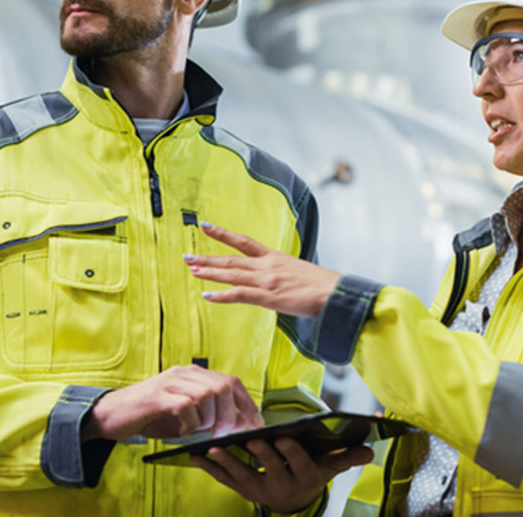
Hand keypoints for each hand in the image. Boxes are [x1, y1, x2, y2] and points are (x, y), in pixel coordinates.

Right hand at [81, 365, 262, 441]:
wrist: (108, 415)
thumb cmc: (149, 416)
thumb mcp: (184, 413)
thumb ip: (208, 413)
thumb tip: (238, 424)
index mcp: (193, 374)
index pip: (231, 381)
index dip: (247, 403)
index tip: (256, 423)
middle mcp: (183, 373)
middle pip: (223, 387)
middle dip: (231, 414)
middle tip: (224, 433)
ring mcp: (170, 382)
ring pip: (207, 395)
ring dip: (209, 419)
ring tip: (199, 430)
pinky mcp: (156, 396)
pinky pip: (185, 406)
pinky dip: (190, 422)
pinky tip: (183, 430)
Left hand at [185, 223, 340, 317]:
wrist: (335, 292)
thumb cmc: (322, 285)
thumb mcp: (298, 272)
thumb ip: (282, 273)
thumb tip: (275, 279)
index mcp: (275, 257)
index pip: (244, 242)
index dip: (223, 234)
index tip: (206, 227)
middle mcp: (267, 266)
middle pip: (231, 259)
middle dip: (208, 257)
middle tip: (187, 256)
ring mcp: (266, 280)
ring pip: (231, 274)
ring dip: (210, 272)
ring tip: (192, 269)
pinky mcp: (268, 296)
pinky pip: (240, 294)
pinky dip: (222, 295)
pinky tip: (207, 296)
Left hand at [191, 437, 373, 512]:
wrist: (294, 501)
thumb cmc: (313, 473)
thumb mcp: (332, 467)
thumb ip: (349, 456)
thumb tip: (371, 448)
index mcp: (305, 477)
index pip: (300, 465)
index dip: (291, 453)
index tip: (282, 438)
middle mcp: (282, 486)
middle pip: (270, 470)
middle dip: (259, 455)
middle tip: (249, 439)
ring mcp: (260, 490)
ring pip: (242, 477)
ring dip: (227, 463)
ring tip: (213, 450)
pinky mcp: (243, 490)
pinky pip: (225, 480)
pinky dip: (210, 469)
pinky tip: (195, 456)